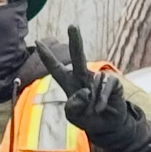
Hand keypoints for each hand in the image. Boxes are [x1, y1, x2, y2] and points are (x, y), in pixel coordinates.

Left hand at [34, 26, 142, 148]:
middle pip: (78, 57)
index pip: (56, 68)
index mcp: (68, 83)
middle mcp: (82, 77)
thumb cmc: (88, 118)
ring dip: (93, 100)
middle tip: (72, 25)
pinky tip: (101, 107)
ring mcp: (97, 79)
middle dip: (75, 41)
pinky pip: (106, 86)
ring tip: (94, 110)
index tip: (39, 42)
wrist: (108, 125)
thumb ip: (73, 105)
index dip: (47, 56)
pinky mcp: (112, 82)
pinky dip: (102, 99)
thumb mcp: (73, 116)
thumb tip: (84, 91)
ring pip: (94, 83)